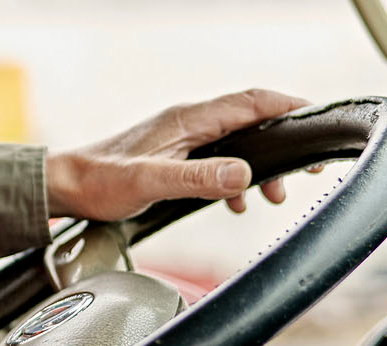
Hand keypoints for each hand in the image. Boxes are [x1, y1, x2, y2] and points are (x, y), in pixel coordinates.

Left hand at [45, 89, 310, 219]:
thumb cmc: (100, 183)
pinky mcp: (174, 156)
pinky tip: (236, 201)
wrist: (67, 187)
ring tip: (274, 195)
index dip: (291, 109)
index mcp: (189, 120)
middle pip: (252, 121)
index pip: (253, 102)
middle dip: (284, 143)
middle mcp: (189, 123)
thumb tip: (243, 174)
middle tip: (308, 170)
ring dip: (261, 166)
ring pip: (237, 142)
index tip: (319, 122)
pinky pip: (218, 159)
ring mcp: (182, 138)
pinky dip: (235, 178)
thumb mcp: (151, 183)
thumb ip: (198, 178)